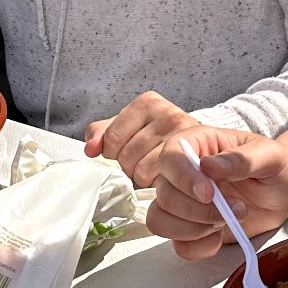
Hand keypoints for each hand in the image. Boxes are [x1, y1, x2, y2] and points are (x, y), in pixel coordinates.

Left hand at [85, 91, 203, 186]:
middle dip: (128, 164)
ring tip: (153, 168)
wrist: (197, 146)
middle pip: (127, 155)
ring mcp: (183, 138)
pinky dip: (156, 184)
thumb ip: (102, 133)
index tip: (121, 151)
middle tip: (141, 160)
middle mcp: (169, 115)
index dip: (111, 151)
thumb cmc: (157, 136)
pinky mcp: (192, 162)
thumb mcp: (127, 128)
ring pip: (141, 171)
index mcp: (149, 102)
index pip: (112, 137)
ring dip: (142, 176)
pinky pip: (159, 181)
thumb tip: (90, 149)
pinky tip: (163, 176)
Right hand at [146, 126, 287, 260]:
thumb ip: (241, 159)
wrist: (287, 192)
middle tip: (236, 209)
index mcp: (197, 145)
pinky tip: (220, 237)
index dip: (183, 178)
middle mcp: (184, 173)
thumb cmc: (278, 166)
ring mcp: (185, 203)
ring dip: (193, 229)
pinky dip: (198, 247)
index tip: (208, 193)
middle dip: (197, 210)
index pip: (170, 158)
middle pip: (164, 195)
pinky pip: (178, 245)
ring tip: (226, 222)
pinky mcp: (192, 229)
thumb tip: (208, 166)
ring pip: (161, 221)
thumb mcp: (270, 156)